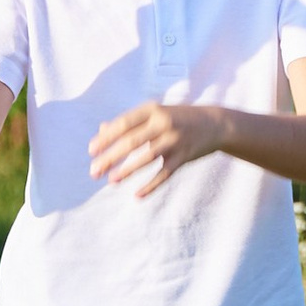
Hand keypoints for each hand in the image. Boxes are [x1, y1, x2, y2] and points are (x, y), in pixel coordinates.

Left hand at [88, 98, 229, 198]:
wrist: (214, 123)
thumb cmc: (177, 118)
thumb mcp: (155, 114)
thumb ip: (130, 122)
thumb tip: (101, 131)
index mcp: (152, 110)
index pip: (123, 123)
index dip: (106, 138)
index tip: (91, 151)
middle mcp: (164, 123)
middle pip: (132, 141)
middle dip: (111, 157)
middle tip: (94, 171)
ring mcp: (175, 140)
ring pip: (147, 157)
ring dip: (127, 170)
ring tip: (111, 181)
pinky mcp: (184, 156)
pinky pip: (165, 173)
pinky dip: (151, 185)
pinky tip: (137, 195)